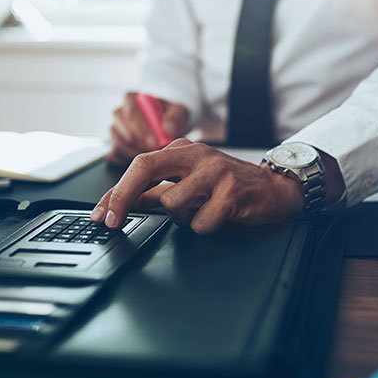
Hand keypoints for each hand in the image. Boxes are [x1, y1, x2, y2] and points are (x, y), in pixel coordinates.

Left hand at [91, 139, 304, 234]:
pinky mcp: (231, 192)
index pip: (139, 165)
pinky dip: (205, 226)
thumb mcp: (190, 182)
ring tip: (200, 212)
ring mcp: (215, 171)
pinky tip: (219, 217)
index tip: (102, 214)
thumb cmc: (228, 186)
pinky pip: (200, 222)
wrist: (274, 189)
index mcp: (182, 150)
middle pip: (145, 168)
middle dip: (123, 197)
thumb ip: (158, 191)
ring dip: (181, 218)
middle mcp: (196, 155)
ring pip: (172, 203)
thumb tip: (127, 203)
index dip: (115, 191)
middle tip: (113, 221)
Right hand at [107, 93, 188, 164]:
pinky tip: (144, 159)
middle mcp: (119, 112)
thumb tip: (168, 129)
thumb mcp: (180, 113)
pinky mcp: (113, 145)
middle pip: (121, 127)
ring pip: (118, 143)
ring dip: (136, 152)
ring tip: (153, 154)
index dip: (142, 128)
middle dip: (139, 142)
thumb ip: (176, 118)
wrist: (167, 130)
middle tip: (155, 151)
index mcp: (132, 99)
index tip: (154, 142)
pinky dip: (129, 160)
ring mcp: (115, 129)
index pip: (131, 112)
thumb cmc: (171, 118)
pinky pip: (116, 155)